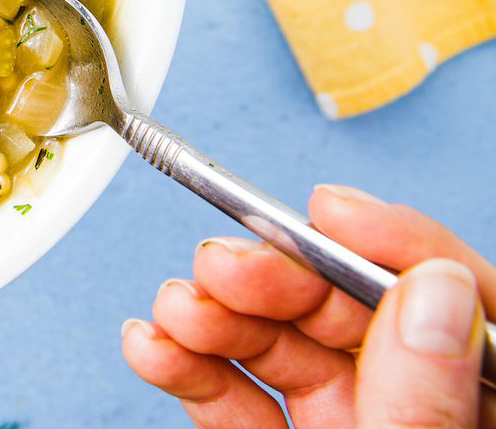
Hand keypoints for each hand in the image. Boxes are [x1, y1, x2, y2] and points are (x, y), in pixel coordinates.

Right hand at [122, 184, 493, 427]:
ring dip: (215, 315)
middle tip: (223, 265)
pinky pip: (239, 400)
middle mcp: (412, 410)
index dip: (396, 245)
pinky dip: (190, 370)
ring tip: (175, 309)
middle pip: (353, 313)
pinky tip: (154, 348)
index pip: (464, 304)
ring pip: (286, 348)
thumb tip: (435, 290)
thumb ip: (421, 404)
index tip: (331, 210)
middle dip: (275, 277)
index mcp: (476, 413)